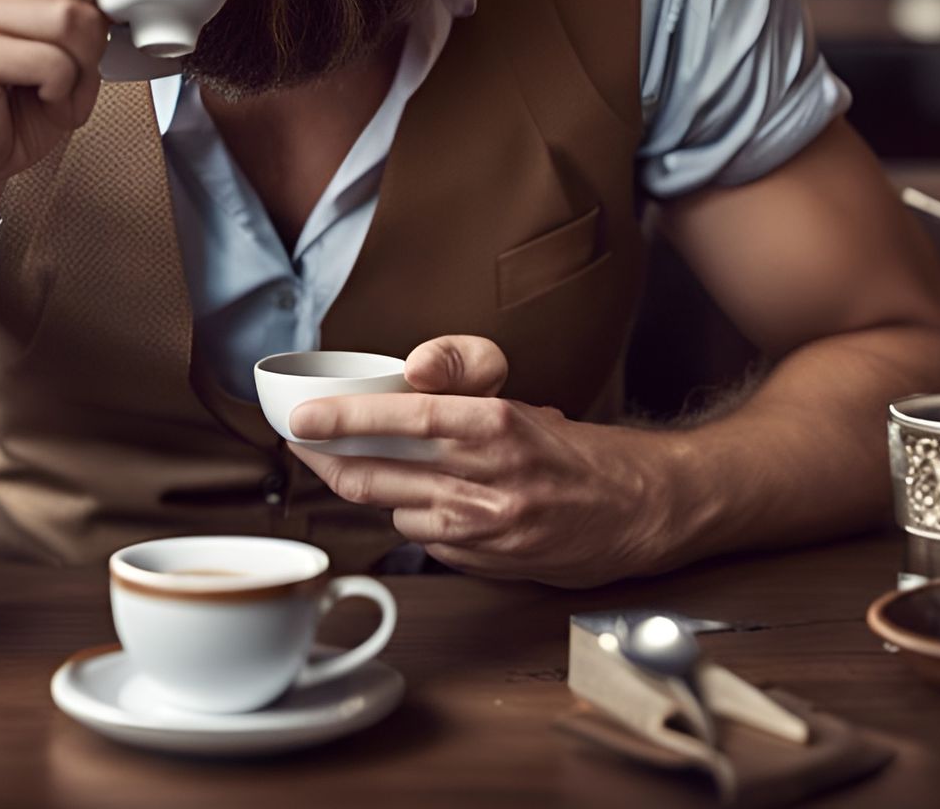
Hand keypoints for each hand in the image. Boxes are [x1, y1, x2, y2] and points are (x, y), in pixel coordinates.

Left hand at [287, 334, 672, 585]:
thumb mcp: (515, 401)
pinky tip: (431, 503)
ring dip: (375, 490)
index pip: (400, 417)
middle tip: (303, 444)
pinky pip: (424, 539)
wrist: (640, 510)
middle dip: (326, 460)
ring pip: (393, 509)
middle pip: (377, 473)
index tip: (299, 419)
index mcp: (494, 424)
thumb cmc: (574, 451)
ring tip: (373, 467)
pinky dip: (416, 518)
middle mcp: (487, 479)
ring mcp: (486, 529)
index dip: (341, 420)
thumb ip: (456, 385)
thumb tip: (405, 377)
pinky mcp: (487, 563)